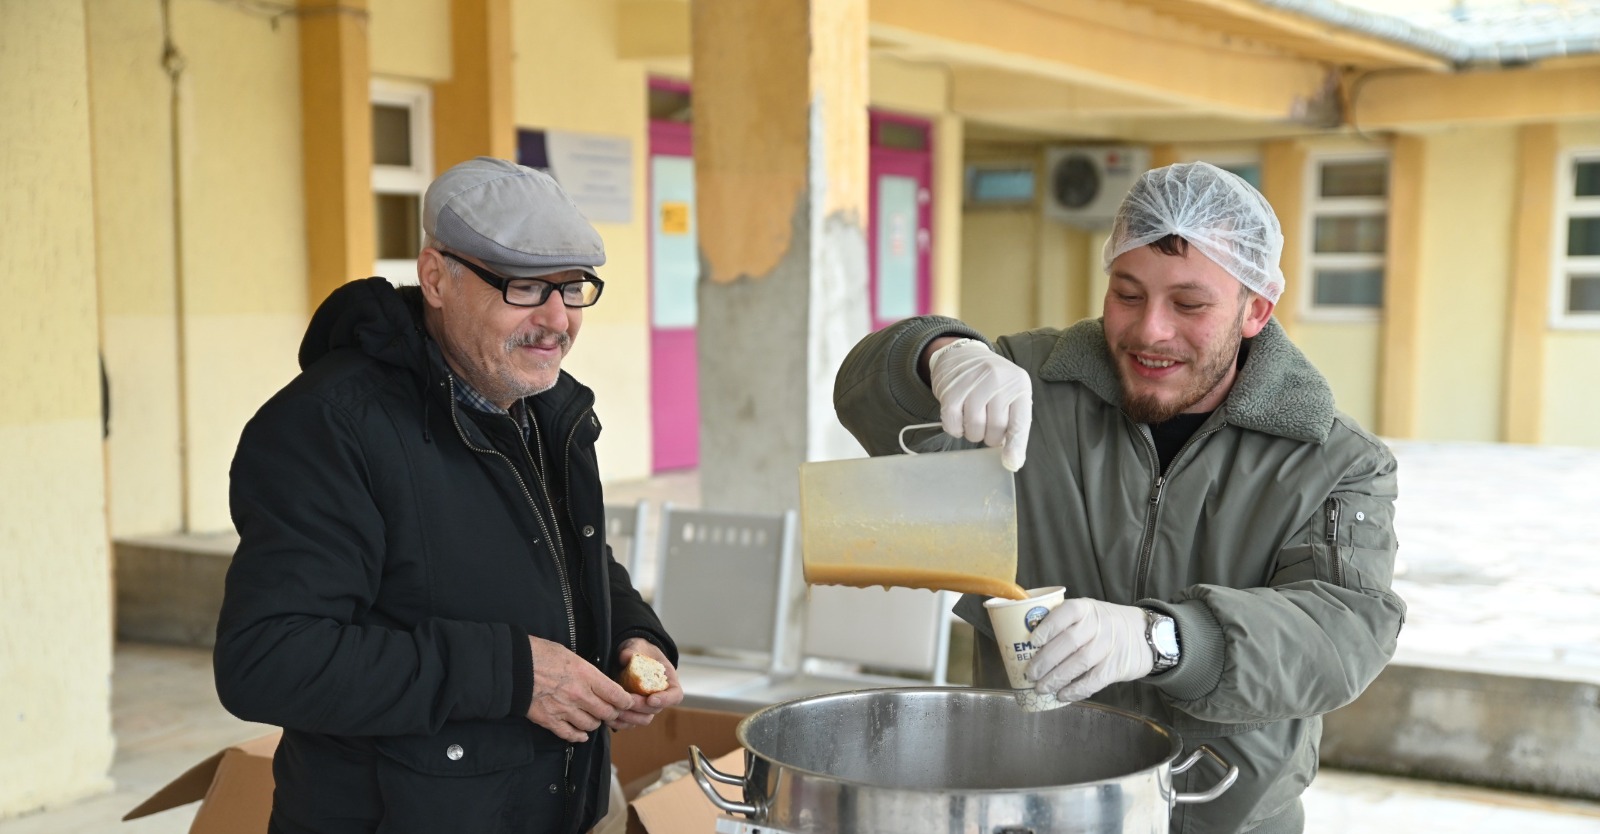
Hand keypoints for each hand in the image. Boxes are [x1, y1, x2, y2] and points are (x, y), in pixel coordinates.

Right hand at [525, 636, 634, 742]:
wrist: (513, 666)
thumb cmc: (539, 654)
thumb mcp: (570, 655)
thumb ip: (587, 671)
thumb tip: (596, 681)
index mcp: (586, 675)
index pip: (617, 695)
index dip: (625, 701)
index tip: (626, 702)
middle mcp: (579, 695)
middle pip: (607, 713)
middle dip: (611, 713)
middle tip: (610, 710)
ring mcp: (565, 710)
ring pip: (591, 725)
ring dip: (594, 722)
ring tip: (592, 717)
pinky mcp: (550, 721)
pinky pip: (570, 735)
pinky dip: (578, 736)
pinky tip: (581, 733)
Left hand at [607, 638, 683, 730]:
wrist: (629, 656)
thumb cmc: (638, 650)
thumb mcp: (637, 646)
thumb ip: (633, 651)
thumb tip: (625, 657)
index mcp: (668, 680)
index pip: (675, 695)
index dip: (665, 700)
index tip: (651, 699)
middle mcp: (660, 696)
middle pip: (656, 709)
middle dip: (640, 707)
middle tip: (627, 701)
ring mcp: (647, 705)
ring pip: (643, 719)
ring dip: (630, 717)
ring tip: (616, 709)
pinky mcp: (634, 711)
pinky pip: (630, 722)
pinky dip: (620, 722)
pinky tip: (609, 717)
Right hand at [927, 339, 1031, 470]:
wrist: (963, 355)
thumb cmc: (991, 382)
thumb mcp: (1011, 394)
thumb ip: (1014, 424)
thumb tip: (1012, 462)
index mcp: (1019, 384)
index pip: (1020, 422)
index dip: (1015, 446)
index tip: (1011, 463)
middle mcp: (998, 380)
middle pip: (995, 430)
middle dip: (990, 436)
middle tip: (987, 424)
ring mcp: (974, 383)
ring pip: (974, 429)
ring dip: (972, 433)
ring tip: (973, 420)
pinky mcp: (951, 390)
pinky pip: (953, 424)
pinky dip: (955, 429)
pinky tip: (959, 419)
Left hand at [1026, 599, 1153, 702]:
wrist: (1144, 634)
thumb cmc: (1105, 624)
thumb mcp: (1088, 613)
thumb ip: (1065, 622)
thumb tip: (1028, 644)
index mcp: (1086, 608)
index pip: (1065, 613)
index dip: (1047, 627)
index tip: (1031, 642)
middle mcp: (1098, 625)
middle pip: (1068, 642)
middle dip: (1045, 660)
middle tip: (1030, 674)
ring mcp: (1108, 646)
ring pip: (1078, 663)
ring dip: (1056, 678)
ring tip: (1041, 688)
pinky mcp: (1116, 667)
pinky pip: (1093, 680)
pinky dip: (1075, 690)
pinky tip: (1062, 695)